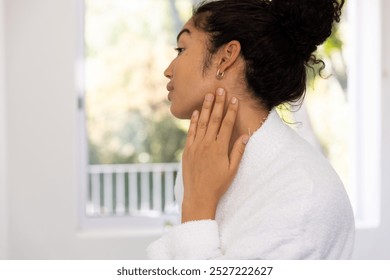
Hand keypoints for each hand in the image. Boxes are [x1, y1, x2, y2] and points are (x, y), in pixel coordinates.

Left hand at [181, 88, 248, 222]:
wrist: (198, 195)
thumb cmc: (218, 184)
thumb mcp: (232, 169)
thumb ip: (238, 151)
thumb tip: (246, 135)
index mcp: (220, 148)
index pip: (227, 124)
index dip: (231, 111)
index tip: (234, 99)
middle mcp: (207, 144)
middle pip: (213, 119)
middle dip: (218, 103)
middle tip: (220, 89)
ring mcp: (196, 146)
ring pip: (201, 123)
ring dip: (204, 108)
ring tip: (208, 95)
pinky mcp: (187, 150)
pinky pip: (190, 132)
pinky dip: (192, 121)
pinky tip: (195, 112)